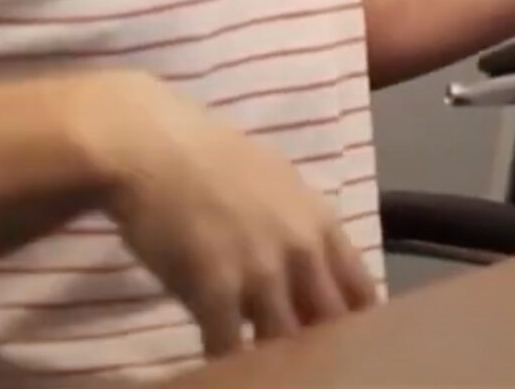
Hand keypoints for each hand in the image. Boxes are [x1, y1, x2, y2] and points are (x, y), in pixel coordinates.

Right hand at [74, 72, 375, 357]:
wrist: (154, 149)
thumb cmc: (213, 160)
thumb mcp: (280, 184)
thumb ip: (301, 227)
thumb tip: (312, 262)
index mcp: (321, 223)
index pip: (360, 290)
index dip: (354, 321)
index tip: (343, 339)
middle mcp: (301, 250)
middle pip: (329, 321)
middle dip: (318, 344)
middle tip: (301, 358)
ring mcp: (260, 273)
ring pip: (283, 339)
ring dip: (273, 357)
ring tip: (263, 365)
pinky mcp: (215, 291)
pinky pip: (229, 346)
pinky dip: (227, 361)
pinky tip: (220, 364)